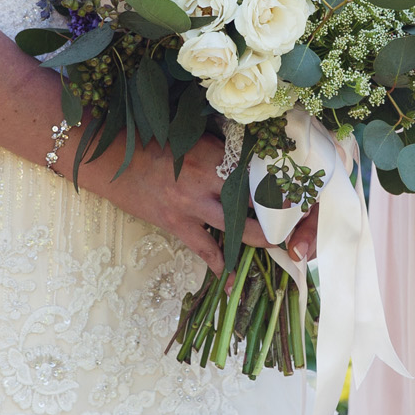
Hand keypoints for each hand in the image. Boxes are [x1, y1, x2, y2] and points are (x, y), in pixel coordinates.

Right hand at [76, 133, 314, 272]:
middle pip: (256, 200)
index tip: (306, 190)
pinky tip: (235, 277)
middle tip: (302, 221)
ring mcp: (190, 205)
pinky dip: (222, 264)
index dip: (284, 182)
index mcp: (213, 152)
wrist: (108, 159)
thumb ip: (222, 148)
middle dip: (282, 212)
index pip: (258, 169)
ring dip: (261, 238)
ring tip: (280, 246)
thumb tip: (254, 156)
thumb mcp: (191, 137)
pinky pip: (205, 250)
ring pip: (238, 228)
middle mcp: (206, 179)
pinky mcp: (175, 225)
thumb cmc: (150, 141)